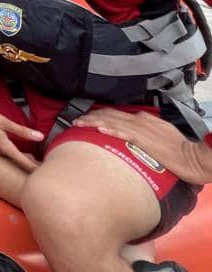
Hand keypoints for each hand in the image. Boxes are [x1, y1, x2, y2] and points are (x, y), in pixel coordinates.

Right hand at [0, 87, 42, 171]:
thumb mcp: (3, 121)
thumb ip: (22, 130)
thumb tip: (41, 136)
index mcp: (3, 146)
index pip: (23, 161)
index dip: (36, 168)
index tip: (47, 175)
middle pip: (19, 163)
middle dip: (33, 167)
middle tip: (48, 171)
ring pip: (14, 159)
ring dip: (26, 162)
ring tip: (39, 164)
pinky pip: (9, 155)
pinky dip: (19, 156)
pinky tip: (25, 154)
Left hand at [75, 108, 211, 184]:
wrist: (196, 157)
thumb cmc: (180, 150)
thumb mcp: (161, 136)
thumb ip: (145, 134)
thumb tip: (131, 137)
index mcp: (144, 120)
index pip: (117, 114)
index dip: (100, 115)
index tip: (87, 119)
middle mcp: (141, 121)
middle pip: (110, 115)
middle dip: (91, 117)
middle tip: (76, 121)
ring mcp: (142, 129)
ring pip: (112, 121)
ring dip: (94, 122)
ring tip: (79, 124)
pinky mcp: (145, 140)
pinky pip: (124, 133)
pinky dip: (111, 129)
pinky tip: (99, 129)